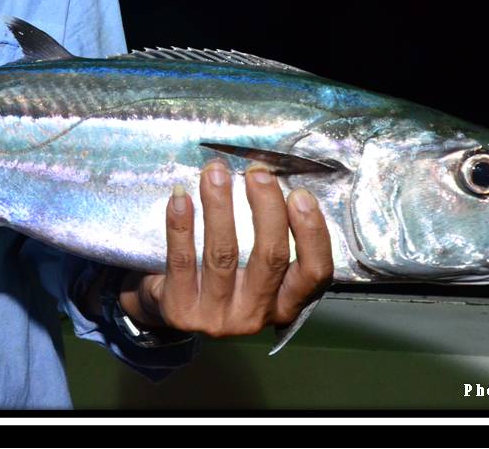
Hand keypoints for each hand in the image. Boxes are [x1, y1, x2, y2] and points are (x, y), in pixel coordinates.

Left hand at [127, 160, 333, 337]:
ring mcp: (217, 316)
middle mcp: (255, 314)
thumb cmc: (223, 281)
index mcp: (284, 304)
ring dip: (220, 206)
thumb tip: (271, 180)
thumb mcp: (255, 272)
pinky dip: (181, 225)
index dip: (312, 233)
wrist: (174, 313)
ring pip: (223, 254)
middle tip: (257, 173)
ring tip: (215, 173)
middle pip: (271, 257)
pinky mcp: (181, 309)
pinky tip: (180, 197)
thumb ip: (270, 238)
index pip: (314, 272)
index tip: (300, 194)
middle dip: (267, 208)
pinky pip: (182, 259)